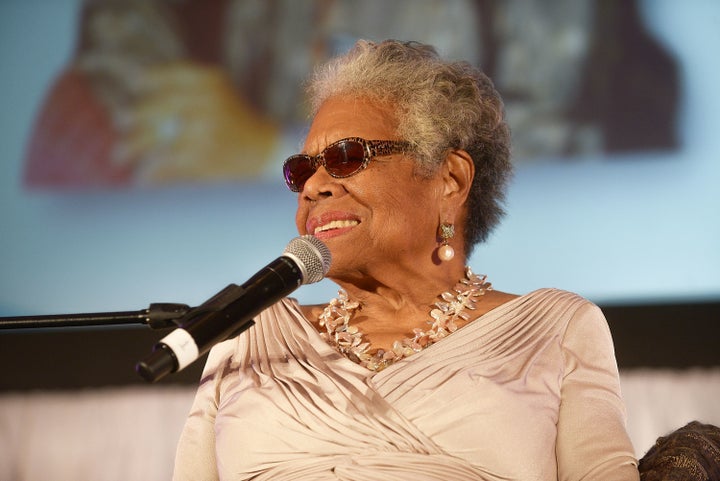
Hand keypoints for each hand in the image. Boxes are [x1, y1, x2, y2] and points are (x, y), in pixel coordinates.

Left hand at [114, 61, 278, 183]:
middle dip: (133, 116)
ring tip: (119, 155)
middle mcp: (207, 104)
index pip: (169, 76)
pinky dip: (150, 174)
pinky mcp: (203, 160)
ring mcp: (204, 132)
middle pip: (156, 108)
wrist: (267, 153)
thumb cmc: (236, 121)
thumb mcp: (219, 92)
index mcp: (211, 82)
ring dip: (132, 148)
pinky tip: (140, 178)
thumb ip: (186, 84)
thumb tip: (134, 82)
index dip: (148, 80)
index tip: (134, 85)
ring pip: (156, 139)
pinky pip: (166, 165)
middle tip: (120, 121)